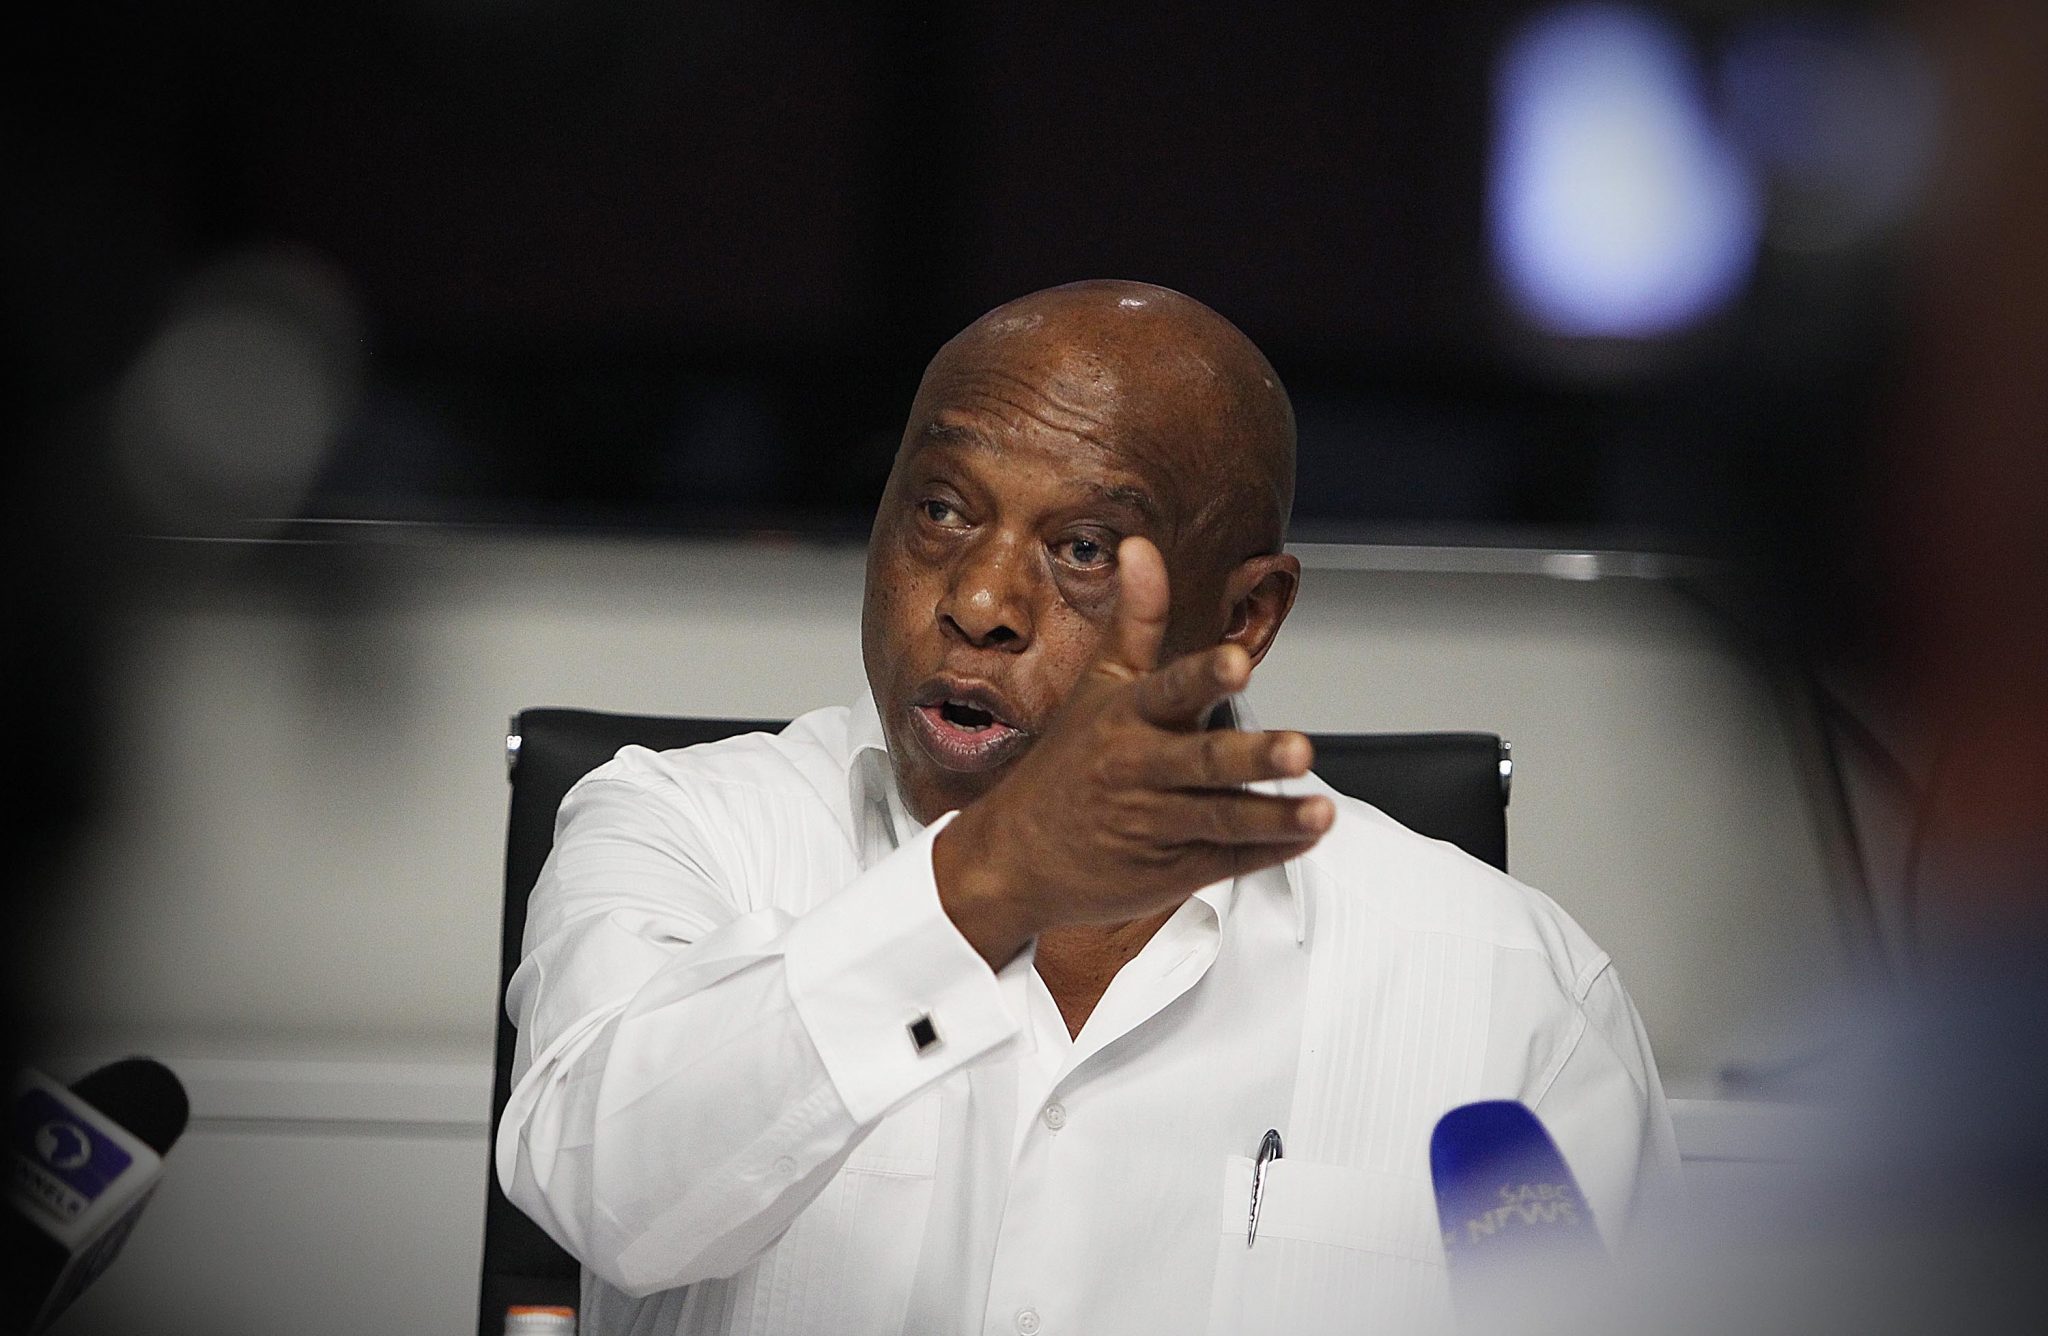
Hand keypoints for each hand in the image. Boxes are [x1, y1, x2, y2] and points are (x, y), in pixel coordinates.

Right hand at [933, 536, 1332, 967]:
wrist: (1013, 856)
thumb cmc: (1068, 761)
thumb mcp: (1099, 684)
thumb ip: (1137, 619)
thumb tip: (1141, 545)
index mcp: (1125, 717)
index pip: (1169, 690)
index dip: (1205, 676)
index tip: (1238, 661)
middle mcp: (1138, 769)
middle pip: (1203, 762)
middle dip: (1252, 756)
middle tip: (1302, 749)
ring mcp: (1154, 824)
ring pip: (1221, 818)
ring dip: (1273, 816)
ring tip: (1321, 811)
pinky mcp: (1169, 869)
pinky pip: (1225, 860)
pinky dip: (1268, 851)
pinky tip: (1306, 835)